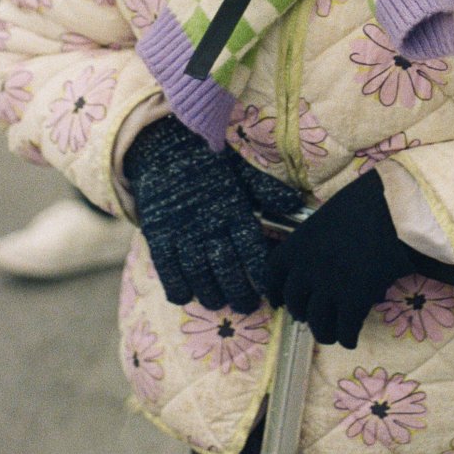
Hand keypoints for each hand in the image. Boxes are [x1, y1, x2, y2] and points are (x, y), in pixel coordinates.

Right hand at [124, 116, 302, 312]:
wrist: (164, 147)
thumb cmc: (208, 162)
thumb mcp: (241, 171)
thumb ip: (267, 190)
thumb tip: (295, 205)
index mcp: (232, 208)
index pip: (250, 248)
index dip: (261, 273)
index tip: (269, 289)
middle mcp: (208, 224)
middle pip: (226, 269)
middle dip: (239, 293)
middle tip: (247, 306)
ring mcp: (181, 232)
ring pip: (198, 275)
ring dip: (211, 295)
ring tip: (220, 302)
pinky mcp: (159, 235)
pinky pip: (167, 270)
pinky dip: (177, 287)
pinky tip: (186, 295)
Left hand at [261, 170, 418, 348]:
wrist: (394, 211)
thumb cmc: (365, 202)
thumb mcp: (329, 215)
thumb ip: (318, 239)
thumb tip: (323, 257)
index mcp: (298, 244)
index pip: (274, 274)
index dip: (275, 292)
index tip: (278, 303)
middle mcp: (307, 269)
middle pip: (296, 303)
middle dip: (302, 314)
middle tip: (312, 317)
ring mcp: (329, 287)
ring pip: (318, 323)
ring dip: (324, 333)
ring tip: (332, 335)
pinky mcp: (354, 301)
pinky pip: (346, 330)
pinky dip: (347, 338)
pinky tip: (351, 339)